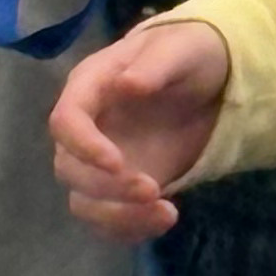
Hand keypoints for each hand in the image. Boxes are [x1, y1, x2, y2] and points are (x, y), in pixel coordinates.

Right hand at [53, 19, 231, 243]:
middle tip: (153, 190)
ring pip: (85, 201)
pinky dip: (131, 228)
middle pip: (69, 169)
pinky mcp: (120, 188)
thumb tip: (126, 85)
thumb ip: (155, 65)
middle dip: (107, 188)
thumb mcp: (181, 48)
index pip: (65, 122)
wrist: (209, 80)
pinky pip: (109, 219)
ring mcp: (101, 162)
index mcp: (90, 87)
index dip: (83, 146)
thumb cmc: (188, 53)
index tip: (116, 163)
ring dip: (118, 216)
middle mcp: (87, 129)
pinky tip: (167, 218)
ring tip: (166, 213)